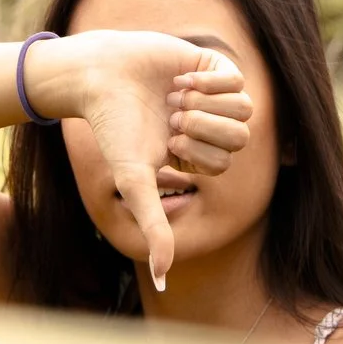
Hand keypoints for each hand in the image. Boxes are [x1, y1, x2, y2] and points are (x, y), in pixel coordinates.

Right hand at [31, 32, 252, 289]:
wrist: (97, 77)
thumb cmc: (113, 130)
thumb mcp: (135, 182)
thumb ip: (155, 227)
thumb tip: (163, 280)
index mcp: (194, 152)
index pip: (224, 164)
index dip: (196, 153)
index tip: (167, 142)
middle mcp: (206, 125)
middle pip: (241, 138)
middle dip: (205, 129)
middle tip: (173, 118)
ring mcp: (210, 94)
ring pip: (244, 109)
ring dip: (206, 105)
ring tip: (175, 97)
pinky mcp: (208, 63)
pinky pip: (236, 78)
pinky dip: (209, 82)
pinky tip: (180, 79)